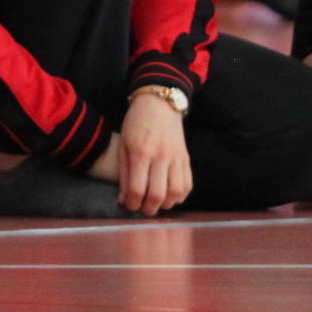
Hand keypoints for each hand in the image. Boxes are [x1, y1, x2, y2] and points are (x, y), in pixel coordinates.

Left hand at [113, 90, 194, 214]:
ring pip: (176, 192)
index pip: (138, 189)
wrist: (159, 102)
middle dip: (149, 209)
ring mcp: (177, 156)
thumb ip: (124, 174)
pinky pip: (188, 183)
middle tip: (143, 210)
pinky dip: (181, 195)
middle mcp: (161, 156)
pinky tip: (172, 196)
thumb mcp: (123, 145)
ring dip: (166, 204)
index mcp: (141, 152)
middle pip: (158, 194)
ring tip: (158, 203)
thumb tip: (124, 201)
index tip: (129, 205)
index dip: (133, 203)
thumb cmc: (135, 122)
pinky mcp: (186, 157)